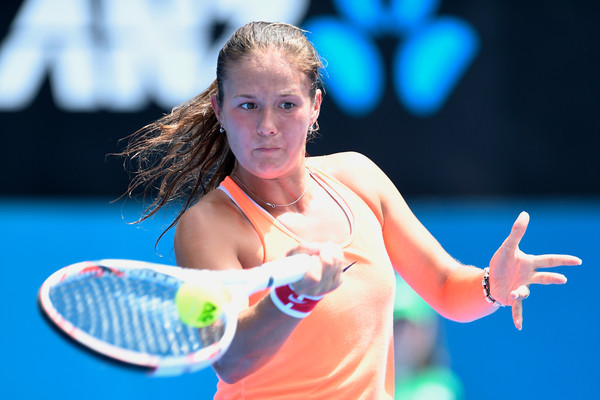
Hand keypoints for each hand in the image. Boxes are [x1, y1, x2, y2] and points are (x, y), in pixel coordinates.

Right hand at [286, 242, 345, 297]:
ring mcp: (328, 287)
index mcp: (301, 287)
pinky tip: (329, 252)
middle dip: (326, 251)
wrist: (304, 278)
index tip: (312, 255)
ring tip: (324, 247)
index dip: (315, 263)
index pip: (314, 277)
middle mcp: (316, 290)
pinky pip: (341, 264)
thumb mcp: (292, 255)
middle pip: (329, 266)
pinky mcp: (337, 283)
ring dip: (332, 250)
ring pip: (337, 262)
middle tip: (320, 247)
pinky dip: (337, 253)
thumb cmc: (296, 264)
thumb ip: (303, 248)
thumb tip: (319, 247)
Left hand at [488, 211, 581, 329]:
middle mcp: (529, 277)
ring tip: (515, 292)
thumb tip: (525, 213)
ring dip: (521, 292)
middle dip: (552, 278)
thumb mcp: (507, 246)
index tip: (578, 261)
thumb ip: (517, 232)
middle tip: (562, 279)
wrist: (491, 278)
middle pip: (543, 277)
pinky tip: (519, 327)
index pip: (549, 260)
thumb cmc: (502, 262)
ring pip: (526, 291)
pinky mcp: (512, 298)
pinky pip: (517, 308)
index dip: (563, 261)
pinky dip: (518, 316)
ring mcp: (522, 288)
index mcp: (530, 264)